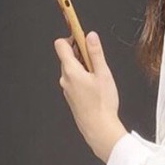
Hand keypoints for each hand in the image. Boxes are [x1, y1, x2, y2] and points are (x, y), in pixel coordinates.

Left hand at [53, 31, 127, 162]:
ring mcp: (67, 89)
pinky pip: (74, 80)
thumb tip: (90, 36)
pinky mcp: (71, 97)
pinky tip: (95, 87)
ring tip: (99, 76)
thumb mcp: (103, 74)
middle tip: (96, 59)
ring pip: (72, 69)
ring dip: (83, 66)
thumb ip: (96, 53)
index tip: (81, 35)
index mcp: (71, 70)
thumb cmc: (101, 105)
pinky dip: (83, 78)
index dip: (71, 37)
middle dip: (81, 53)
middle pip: (67, 56)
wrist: (99, 129)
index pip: (61, 45)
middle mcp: (65, 79)